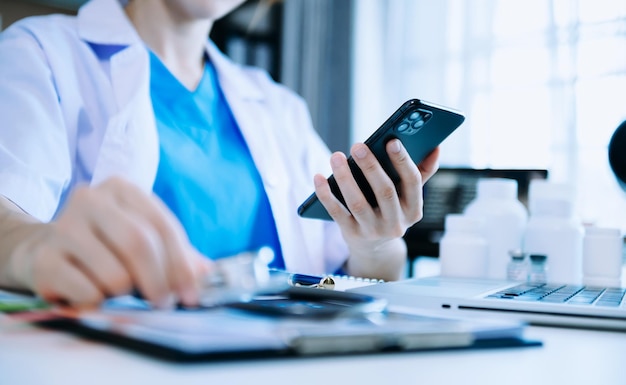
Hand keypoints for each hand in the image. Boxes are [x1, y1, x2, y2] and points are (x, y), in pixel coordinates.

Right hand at [6, 177, 208, 307]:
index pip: (163, 226)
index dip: (182, 265)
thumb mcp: (141, 239)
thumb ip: (177, 254)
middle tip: (162, 303)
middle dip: (158, 282)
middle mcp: (90, 199)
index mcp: (122, 189)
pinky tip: (88, 293)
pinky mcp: (42, 259)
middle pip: (139, 244)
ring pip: (115, 275)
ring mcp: (62, 227)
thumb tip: (207, 274)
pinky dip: (97, 303)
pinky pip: (88, 293)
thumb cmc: (104, 246)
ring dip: (124, 294)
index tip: (191, 296)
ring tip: (115, 290)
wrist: (40, 250)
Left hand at [313, 139, 438, 279]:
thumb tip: (436, 147)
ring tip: (336, 156)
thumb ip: (421, 172)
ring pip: (358, 203)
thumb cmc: (392, 209)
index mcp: (414, 210)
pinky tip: (318, 177)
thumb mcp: (408, 196)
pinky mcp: (352, 234)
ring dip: (345, 178)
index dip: (403, 162)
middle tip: (358, 145)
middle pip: (385, 192)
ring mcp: (373, 231)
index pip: (413, 183)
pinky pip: (337, 213)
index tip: (392, 141)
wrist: (375, 247)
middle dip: (371, 167)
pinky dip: (326, 194)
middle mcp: (396, 223)